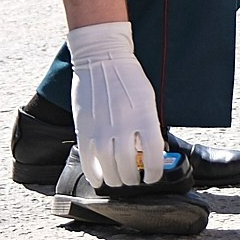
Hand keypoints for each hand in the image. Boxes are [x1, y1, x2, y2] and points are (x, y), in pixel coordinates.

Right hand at [67, 20, 165, 187]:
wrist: (102, 59)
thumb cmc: (128, 78)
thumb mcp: (148, 101)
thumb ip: (150, 127)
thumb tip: (150, 153)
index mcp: (145, 118)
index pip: (153, 158)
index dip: (154, 174)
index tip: (152, 177)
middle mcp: (123, 127)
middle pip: (129, 169)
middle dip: (134, 179)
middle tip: (134, 178)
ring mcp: (102, 130)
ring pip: (109, 170)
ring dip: (116, 180)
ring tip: (119, 179)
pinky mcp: (84, 130)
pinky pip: (88, 162)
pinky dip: (95, 175)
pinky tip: (100, 178)